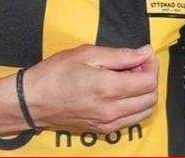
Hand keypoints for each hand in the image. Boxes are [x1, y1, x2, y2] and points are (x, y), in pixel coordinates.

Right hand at [21, 44, 158, 134]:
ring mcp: (108, 123)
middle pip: (151, 98)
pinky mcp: (102, 130)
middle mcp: (112, 110)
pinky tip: (120, 91)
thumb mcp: (87, 54)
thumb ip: (120, 55)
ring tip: (128, 77)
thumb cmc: (56, 73)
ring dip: (144, 93)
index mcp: (109, 88)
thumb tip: (144, 53)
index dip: (151, 65)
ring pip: (144, 112)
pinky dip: (134, 105)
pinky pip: (130, 119)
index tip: (144, 53)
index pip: (148, 81)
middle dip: (150, 78)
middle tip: (136, 64)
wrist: (33, 100)